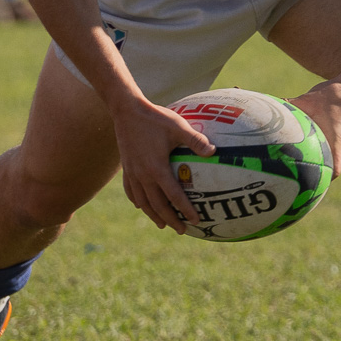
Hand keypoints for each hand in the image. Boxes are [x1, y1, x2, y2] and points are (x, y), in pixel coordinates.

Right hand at [111, 96, 214, 233]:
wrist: (126, 110)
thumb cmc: (155, 118)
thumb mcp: (178, 126)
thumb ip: (196, 140)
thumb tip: (214, 151)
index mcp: (157, 169)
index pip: (174, 196)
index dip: (185, 210)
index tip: (195, 220)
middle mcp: (143, 175)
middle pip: (157, 205)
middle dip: (170, 219)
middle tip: (182, 230)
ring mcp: (132, 173)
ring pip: (143, 202)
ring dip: (153, 215)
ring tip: (163, 225)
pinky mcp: (126, 168)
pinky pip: (131, 191)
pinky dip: (138, 201)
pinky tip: (142, 206)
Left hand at [289, 80, 340, 177]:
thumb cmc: (332, 94)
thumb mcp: (306, 100)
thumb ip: (288, 107)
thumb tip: (269, 109)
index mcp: (335, 141)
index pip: (334, 170)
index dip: (325, 180)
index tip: (313, 185)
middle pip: (329, 161)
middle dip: (316, 165)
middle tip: (298, 170)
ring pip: (331, 149)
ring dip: (321, 149)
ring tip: (305, 148)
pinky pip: (335, 140)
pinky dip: (326, 138)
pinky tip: (316, 131)